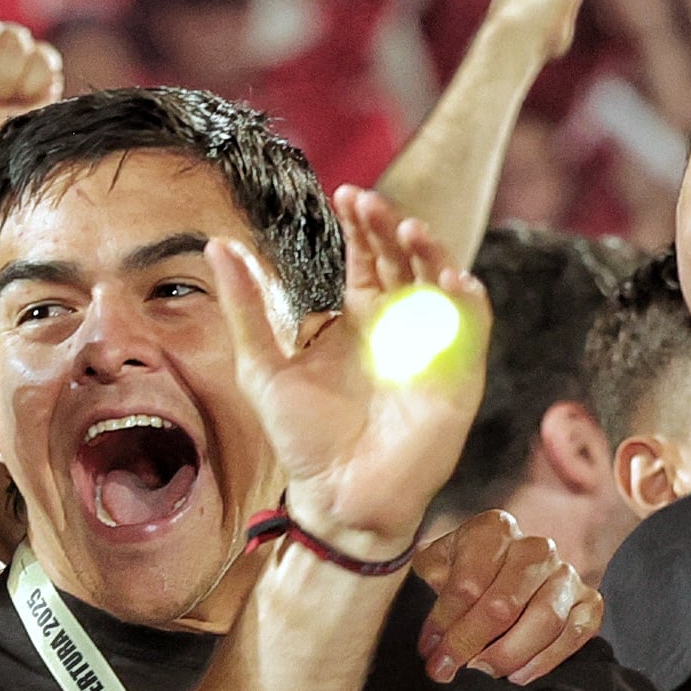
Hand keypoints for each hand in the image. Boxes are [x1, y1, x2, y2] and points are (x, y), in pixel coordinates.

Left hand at [210, 187, 488, 565]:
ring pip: (442, 283)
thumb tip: (217, 244)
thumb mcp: (263, 364)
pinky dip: (469, 300)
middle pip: (405, 259)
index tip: (345, 194)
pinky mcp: (458, 377)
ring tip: (410, 229)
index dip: (361, 224)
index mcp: (360, 317)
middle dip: (390, 227)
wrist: (337, 496)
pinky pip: (473, 329)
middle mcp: (400, 324)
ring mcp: (433, 348)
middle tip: (368, 203)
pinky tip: (452, 279)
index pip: (368, 256)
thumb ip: (246, 306)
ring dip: (432, 252)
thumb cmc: (302, 437)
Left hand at [408, 508, 602, 686]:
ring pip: (545, 619)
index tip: (429, 651)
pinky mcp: (589, 600)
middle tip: (447, 670)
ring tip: (482, 672)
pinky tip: (519, 676)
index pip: (467, 584)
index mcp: (495, 530)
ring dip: (508, 654)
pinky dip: (547, 659)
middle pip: (504, 604)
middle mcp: (536, 547)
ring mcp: (566, 573)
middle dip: (470, 643)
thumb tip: (431, 635)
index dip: (444, 623)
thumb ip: (428, 585)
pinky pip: (576, 633)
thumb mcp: (439, 565)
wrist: (507, 571)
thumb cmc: (467, 571)